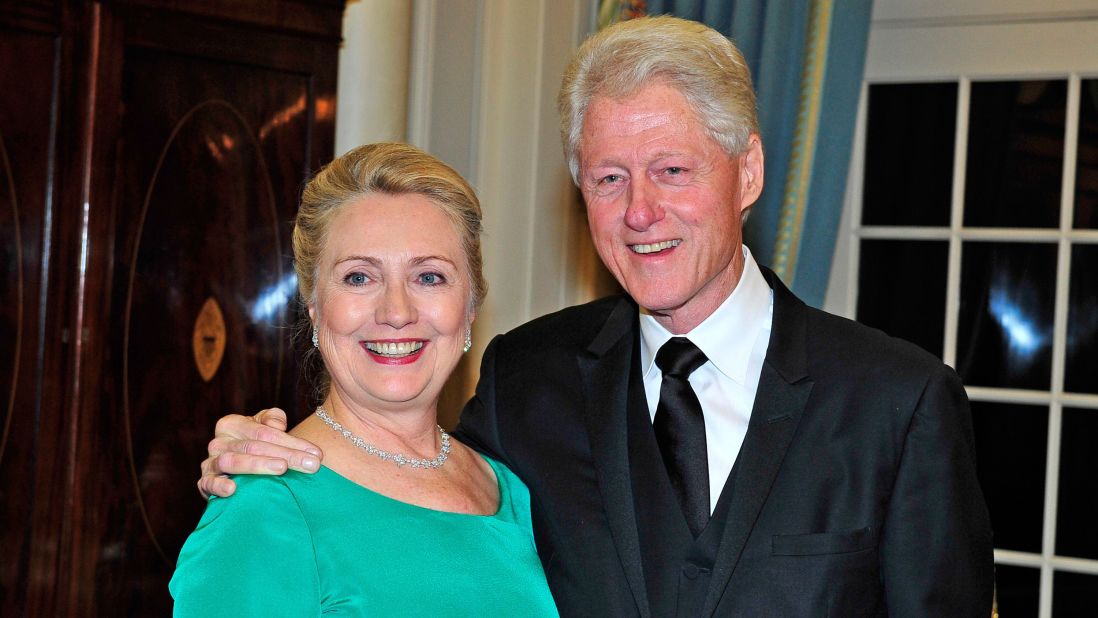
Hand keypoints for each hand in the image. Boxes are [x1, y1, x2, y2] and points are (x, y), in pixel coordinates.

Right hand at [197, 408, 322, 498]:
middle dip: (286, 455)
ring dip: (258, 466)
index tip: (317, 454)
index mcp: (231, 424)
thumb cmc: (255, 445)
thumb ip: (272, 418)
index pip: (265, 432)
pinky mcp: (204, 483)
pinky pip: (207, 483)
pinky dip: (218, 485)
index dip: (292, 442)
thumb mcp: (264, 427)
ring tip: (282, 469)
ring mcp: (210, 463)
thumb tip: (278, 423)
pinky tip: (233, 489)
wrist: (233, 469)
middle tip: (311, 465)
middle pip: (254, 446)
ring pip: (233, 462)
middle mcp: (218, 442)